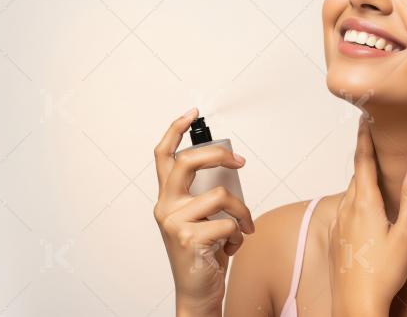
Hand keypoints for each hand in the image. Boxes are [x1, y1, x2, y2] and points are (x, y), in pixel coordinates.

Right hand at [152, 107, 254, 315]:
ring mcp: (175, 223)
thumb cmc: (202, 254)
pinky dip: (238, 235)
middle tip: (240, 162)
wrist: (197, 292)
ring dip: (242, 212)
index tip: (192, 113)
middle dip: (218, 155)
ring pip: (221, 195)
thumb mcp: (199, 219)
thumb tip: (231, 169)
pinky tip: (230, 247)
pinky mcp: (190, 238)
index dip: (176, 131)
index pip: (163, 156)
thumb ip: (204, 195)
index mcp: (167, 199)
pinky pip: (228, 223)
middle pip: (188, 162)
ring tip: (243, 228)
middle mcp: (165, 207)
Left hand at [328, 114, 406, 315]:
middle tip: (373, 139)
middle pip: (356, 175)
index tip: (364, 119)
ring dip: (362, 180)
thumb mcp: (406, 234)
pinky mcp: (336, 235)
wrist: (356, 303)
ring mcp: (338, 222)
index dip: (364, 138)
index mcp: (364, 203)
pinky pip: (345, 209)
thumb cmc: (383, 272)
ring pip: (351, 192)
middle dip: (365, 157)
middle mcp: (346, 208)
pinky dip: (356, 199)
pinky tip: (366, 209)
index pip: (362, 161)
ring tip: (374, 172)